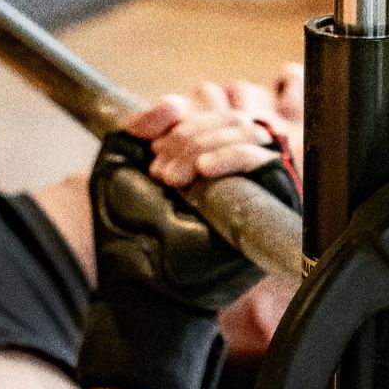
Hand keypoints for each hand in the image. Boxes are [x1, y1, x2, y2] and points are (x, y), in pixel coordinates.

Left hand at [75, 85, 299, 388]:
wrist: (141, 286)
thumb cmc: (127, 238)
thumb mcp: (117, 168)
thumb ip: (136, 125)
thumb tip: (175, 102)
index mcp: (197, 158)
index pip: (207, 117)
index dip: (182, 123)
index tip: (153, 152)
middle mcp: (228, 171)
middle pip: (228, 120)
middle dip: (189, 137)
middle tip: (161, 173)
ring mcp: (252, 188)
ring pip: (248, 133)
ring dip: (204, 146)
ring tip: (174, 179)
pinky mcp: (271, 207)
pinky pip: (268, 163)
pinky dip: (234, 158)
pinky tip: (203, 172)